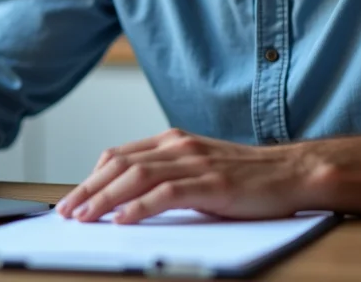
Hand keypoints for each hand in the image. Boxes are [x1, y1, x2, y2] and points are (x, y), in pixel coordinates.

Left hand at [55, 128, 326, 223]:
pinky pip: (165, 194)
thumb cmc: (248, 176)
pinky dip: (138, 207)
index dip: (92, 177)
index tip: (74, 197)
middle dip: (88, 189)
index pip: (119, 155)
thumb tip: (130, 197)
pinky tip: (122, 221)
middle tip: (67, 211)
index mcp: (173, 140)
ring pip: (136, 177)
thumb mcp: (200, 167)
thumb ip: (169, 174)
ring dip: (105, 198)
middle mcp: (179, 146)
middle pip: (119, 164)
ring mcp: (194, 163)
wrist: (293, 172)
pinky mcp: (210, 183)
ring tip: (85, 217)